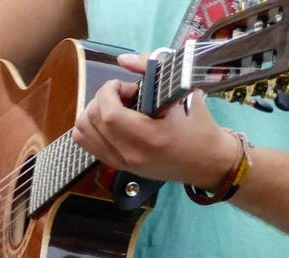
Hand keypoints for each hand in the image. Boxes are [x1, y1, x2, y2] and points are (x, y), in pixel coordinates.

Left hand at [72, 53, 238, 189]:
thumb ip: (152, 69)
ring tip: (116, 108)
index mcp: (150, 137)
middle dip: (103, 98)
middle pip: (92, 119)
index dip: (109, 91)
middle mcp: (131, 154)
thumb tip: (122, 59)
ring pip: (83, 131)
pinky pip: (86, 143)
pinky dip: (92, 126)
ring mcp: (121, 163)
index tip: (126, 86)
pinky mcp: (116, 166)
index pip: (108, 113)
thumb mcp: (182, 91)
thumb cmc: (197, 126)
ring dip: (94, 111)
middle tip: (124, 96)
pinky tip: (111, 121)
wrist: (206, 162)